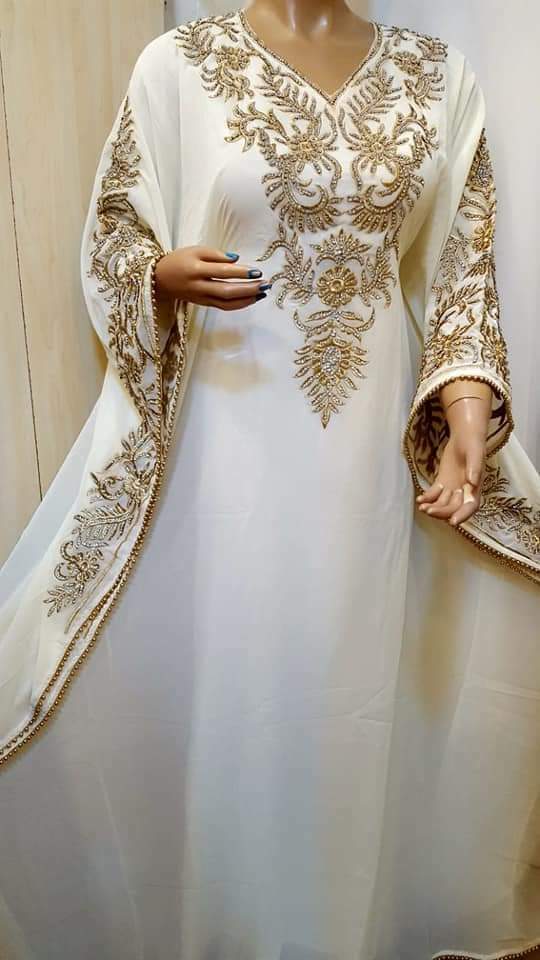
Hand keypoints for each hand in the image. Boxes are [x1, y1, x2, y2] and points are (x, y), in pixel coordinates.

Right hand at [154, 245, 271, 309]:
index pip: (222, 272)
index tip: (257, 271)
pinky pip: (224, 307)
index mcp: (196, 269)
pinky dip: (239, 304)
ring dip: (247, 300)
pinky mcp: (204, 304)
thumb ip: (216, 254)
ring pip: (226, 303)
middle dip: (248, 289)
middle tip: (265, 285)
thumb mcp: (195, 250)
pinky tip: (252, 298)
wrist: (160, 279)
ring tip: (263, 293)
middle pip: (226, 291)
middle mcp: (199, 286)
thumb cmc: (179, 260)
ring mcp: (201, 298)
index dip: (240, 273)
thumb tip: (236, 260)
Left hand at [416, 394, 490, 526]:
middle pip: (454, 508)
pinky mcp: (443, 483)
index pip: (471, 506)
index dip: (463, 515)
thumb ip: (475, 467)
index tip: (452, 522)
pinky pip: (435, 495)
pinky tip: (420, 500)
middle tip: (429, 511)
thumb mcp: (476, 453)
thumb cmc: (474, 443)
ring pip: (443, 504)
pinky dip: (427, 498)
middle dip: (442, 512)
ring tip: (422, 507)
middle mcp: (465, 491)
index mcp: (476, 487)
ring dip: (433, 507)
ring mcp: (453, 488)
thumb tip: (472, 482)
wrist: (465, 436)